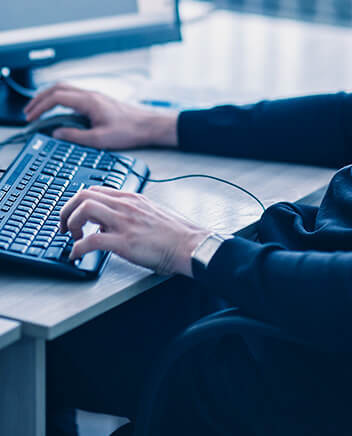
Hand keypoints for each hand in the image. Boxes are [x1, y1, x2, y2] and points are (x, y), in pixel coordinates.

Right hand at [23, 83, 177, 149]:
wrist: (150, 126)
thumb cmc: (130, 131)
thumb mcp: (100, 139)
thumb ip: (76, 136)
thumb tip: (57, 133)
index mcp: (89, 101)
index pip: (56, 97)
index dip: (40, 106)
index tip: (30, 117)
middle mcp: (92, 95)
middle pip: (58, 88)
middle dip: (40, 98)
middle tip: (28, 112)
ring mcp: (96, 96)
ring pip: (66, 89)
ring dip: (50, 97)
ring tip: (39, 110)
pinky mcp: (100, 101)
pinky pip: (75, 95)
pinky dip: (61, 99)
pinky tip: (59, 111)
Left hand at [60, 185, 209, 275]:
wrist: (191, 245)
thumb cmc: (176, 233)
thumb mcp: (151, 213)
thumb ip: (130, 213)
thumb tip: (108, 224)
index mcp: (133, 198)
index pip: (95, 190)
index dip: (78, 203)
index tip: (74, 217)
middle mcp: (126, 206)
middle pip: (83, 195)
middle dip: (67, 210)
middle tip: (65, 227)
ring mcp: (124, 222)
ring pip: (84, 210)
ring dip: (70, 224)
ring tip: (71, 238)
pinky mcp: (124, 242)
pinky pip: (90, 241)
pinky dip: (77, 249)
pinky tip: (76, 255)